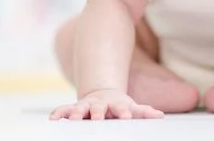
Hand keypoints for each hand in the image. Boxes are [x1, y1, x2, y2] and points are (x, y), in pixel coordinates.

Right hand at [49, 89, 164, 119]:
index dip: (123, 113)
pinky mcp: (74, 108)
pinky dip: (58, 113)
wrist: (103, 94)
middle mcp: (100, 104)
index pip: (121, 108)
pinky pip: (64, 110)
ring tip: (71, 120)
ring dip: (75, 113)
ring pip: (80, 109)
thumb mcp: (133, 107)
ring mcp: (86, 106)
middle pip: (99, 108)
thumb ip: (145, 112)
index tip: (126, 117)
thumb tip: (160, 115)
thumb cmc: (120, 106)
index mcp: (116, 104)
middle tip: (97, 119)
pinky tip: (52, 119)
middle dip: (97, 113)